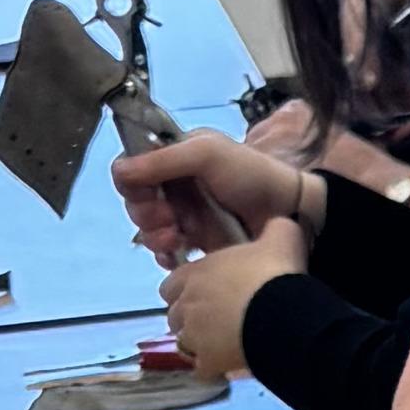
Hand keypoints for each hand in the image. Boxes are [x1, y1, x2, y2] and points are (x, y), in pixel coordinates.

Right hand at [117, 127, 310, 267]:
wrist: (291, 212)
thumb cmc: (251, 175)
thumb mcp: (206, 155)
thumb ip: (162, 160)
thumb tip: (118, 171)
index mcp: (176, 158)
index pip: (134, 172)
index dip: (134, 186)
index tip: (148, 195)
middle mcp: (177, 186)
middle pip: (137, 203)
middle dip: (147, 214)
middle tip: (168, 220)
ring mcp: (187, 216)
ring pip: (149, 230)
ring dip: (156, 235)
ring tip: (178, 237)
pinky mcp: (197, 243)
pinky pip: (167, 253)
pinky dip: (166, 255)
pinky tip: (177, 255)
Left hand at [162, 219, 304, 378]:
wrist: (283, 315)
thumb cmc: (276, 273)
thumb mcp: (281, 236)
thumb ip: (275, 228)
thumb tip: (281, 222)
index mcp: (196, 273)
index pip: (171, 284)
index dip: (186, 290)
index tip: (206, 293)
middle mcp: (188, 304)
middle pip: (174, 315)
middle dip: (189, 318)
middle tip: (215, 320)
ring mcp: (195, 336)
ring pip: (183, 343)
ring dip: (198, 344)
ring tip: (221, 345)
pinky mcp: (208, 361)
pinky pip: (200, 369)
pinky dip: (210, 368)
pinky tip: (227, 366)